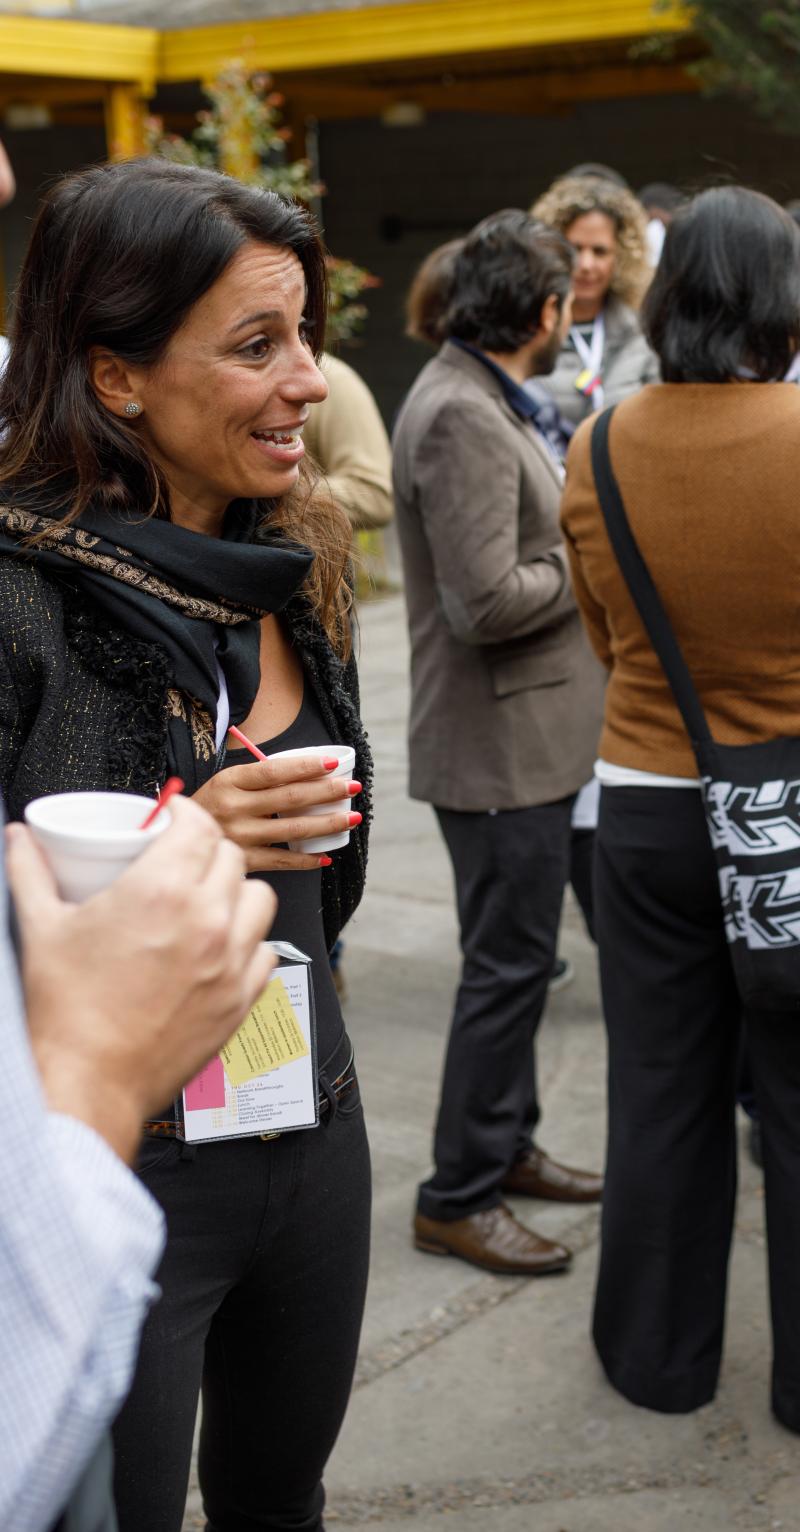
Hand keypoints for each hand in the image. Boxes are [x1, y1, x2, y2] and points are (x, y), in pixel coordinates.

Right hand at [7, 795, 276, 1162]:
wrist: (89, 1081)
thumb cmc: (67, 1014)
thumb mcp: (41, 928)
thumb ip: (30, 871)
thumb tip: (20, 839)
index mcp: (160, 892)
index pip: (198, 826)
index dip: (186, 813)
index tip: (174, 818)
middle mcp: (206, 921)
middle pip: (230, 856)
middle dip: (207, 850)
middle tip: (182, 860)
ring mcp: (229, 962)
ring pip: (259, 899)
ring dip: (236, 892)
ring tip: (208, 901)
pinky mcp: (241, 999)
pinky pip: (266, 953)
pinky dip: (249, 943)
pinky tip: (222, 948)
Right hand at [193, 755, 360, 872]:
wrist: (173, 840)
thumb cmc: (211, 807)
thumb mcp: (226, 783)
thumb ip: (259, 778)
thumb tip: (308, 772)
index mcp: (229, 781)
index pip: (274, 770)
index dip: (306, 766)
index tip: (332, 763)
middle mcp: (234, 808)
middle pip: (290, 798)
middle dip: (327, 792)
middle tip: (352, 787)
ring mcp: (239, 837)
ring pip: (293, 829)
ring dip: (327, 823)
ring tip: (352, 817)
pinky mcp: (243, 862)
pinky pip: (283, 861)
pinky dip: (307, 860)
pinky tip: (326, 856)